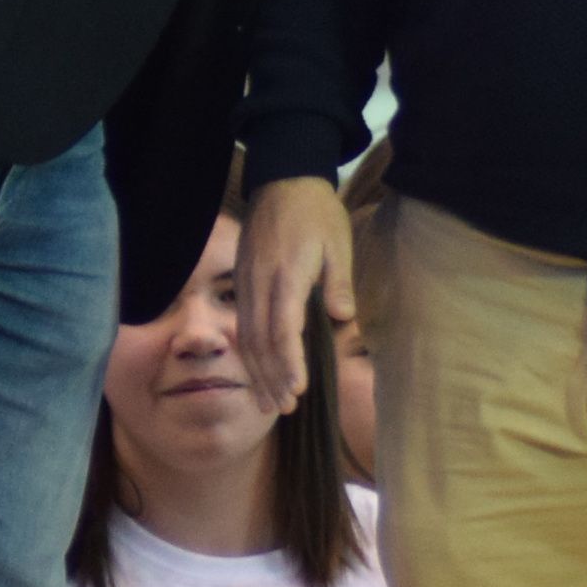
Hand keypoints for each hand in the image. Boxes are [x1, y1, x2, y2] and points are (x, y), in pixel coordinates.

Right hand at [236, 173, 355, 418]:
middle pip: (261, 340)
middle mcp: (260, 281)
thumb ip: (339, 282)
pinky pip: (242, 324)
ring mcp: (246, 281)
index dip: (289, 362)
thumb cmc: (316, 212)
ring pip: (247, 336)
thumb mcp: (338, 242)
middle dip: (272, 378)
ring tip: (271, 403)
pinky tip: (258, 371)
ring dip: (258, 371)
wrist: (284, 177)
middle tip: (286, 409)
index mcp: (287, 273)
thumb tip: (345, 318)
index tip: (298, 390)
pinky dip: (249, 353)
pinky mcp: (241, 280)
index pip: (284, 327)